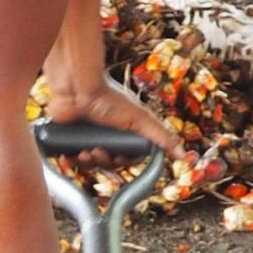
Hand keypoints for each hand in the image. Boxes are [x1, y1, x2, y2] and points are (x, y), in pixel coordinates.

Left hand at [45, 75, 182, 162]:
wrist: (78, 88)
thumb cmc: (108, 97)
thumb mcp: (140, 119)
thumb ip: (162, 137)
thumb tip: (184, 156)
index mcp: (124, 133)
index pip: (126, 158)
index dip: (122, 162)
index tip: (118, 158)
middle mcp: (106, 136)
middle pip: (107, 163)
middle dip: (103, 161)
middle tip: (98, 151)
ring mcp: (87, 137)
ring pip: (89, 163)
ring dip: (87, 162)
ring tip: (85, 150)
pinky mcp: (69, 138)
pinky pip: (70, 158)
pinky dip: (70, 160)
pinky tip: (71, 155)